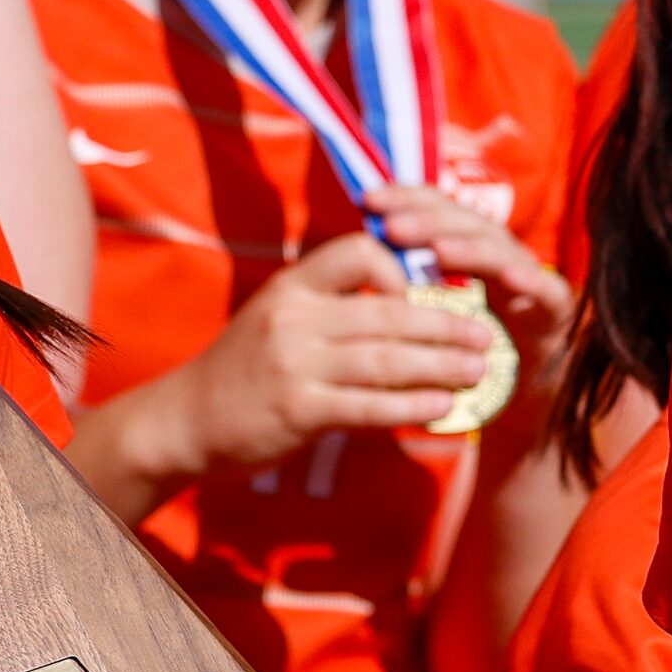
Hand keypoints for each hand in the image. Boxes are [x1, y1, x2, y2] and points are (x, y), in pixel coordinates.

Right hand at [168, 232, 496, 471]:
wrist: (186, 419)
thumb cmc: (243, 368)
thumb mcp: (276, 316)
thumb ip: (330, 307)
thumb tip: (403, 306)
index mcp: (293, 286)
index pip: (358, 252)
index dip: (400, 269)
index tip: (424, 295)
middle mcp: (295, 318)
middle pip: (388, 313)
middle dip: (445, 324)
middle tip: (484, 336)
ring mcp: (295, 364)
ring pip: (386, 359)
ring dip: (441, 365)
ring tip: (478, 371)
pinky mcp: (299, 410)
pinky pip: (369, 405)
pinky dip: (411, 406)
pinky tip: (442, 407)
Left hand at [363, 183, 573, 366]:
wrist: (535, 378)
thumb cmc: (474, 338)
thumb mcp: (438, 301)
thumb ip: (411, 273)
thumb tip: (362, 246)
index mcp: (469, 244)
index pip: (439, 207)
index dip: (406, 198)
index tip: (368, 199)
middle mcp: (499, 250)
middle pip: (466, 223)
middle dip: (428, 220)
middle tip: (391, 226)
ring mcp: (529, 275)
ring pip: (501, 250)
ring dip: (469, 247)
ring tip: (438, 250)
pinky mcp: (555, 307)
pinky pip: (546, 289)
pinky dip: (530, 279)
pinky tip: (509, 276)